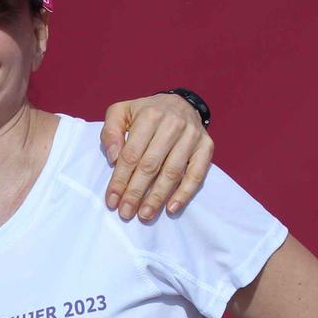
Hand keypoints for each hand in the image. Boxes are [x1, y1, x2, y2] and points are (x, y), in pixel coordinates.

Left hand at [100, 94, 212, 220]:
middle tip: (126, 212)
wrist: (180, 103)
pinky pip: (197, 174)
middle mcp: (173, 124)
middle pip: (151, 165)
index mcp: (150, 115)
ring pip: (172, 172)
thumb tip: (114, 158)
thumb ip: (110, 132)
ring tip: (145, 214)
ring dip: (158, 197)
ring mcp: (192, 136)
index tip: (112, 200)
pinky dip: (184, 193)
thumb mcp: (122, 112)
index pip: (132, 154)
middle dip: (136, 192)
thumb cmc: (146, 113)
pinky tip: (171, 208)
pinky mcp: (206, 146)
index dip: (120, 179)